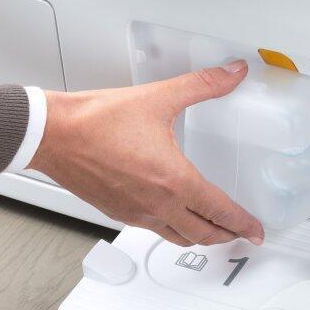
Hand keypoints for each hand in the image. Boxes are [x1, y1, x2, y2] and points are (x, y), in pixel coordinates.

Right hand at [29, 60, 263, 246]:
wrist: (53, 134)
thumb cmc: (96, 120)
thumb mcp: (158, 98)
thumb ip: (202, 85)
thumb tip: (232, 73)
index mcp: (174, 181)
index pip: (221, 211)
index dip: (244, 224)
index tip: (256, 231)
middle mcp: (158, 205)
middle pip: (203, 233)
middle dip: (226, 235)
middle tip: (240, 233)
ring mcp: (136, 213)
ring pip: (178, 236)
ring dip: (200, 236)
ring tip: (212, 230)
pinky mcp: (118, 213)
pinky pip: (154, 229)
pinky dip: (172, 229)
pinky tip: (173, 216)